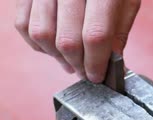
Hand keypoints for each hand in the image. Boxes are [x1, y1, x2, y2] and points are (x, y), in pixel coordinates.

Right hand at [15, 0, 140, 81]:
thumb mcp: (126, 2)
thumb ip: (119, 31)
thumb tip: (113, 66)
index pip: (95, 35)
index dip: (96, 62)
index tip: (98, 76)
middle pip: (67, 39)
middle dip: (78, 64)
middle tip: (86, 72)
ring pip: (42, 34)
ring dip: (57, 57)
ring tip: (71, 61)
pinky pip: (23, 24)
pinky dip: (37, 44)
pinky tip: (54, 47)